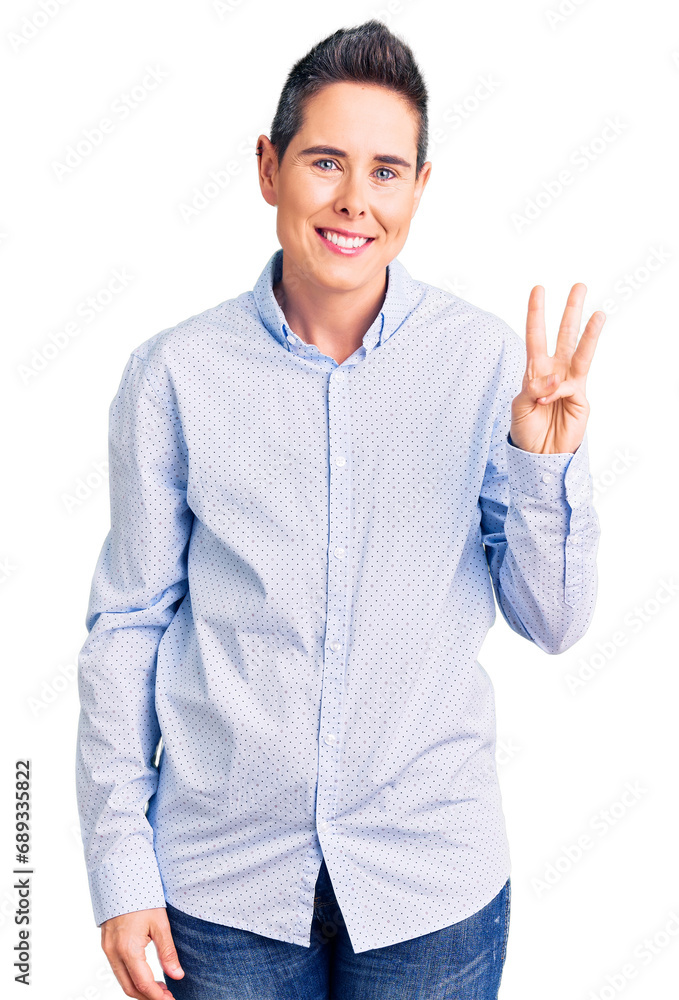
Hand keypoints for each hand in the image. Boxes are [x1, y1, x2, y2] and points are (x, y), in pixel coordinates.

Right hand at [101, 907, 183, 999]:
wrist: (122, 878)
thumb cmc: (143, 898)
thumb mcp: (160, 924)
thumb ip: (168, 952)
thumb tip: (178, 976)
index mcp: (128, 949)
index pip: (143, 984)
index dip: (158, 997)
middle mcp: (113, 953)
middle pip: (130, 987)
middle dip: (149, 996)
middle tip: (168, 996)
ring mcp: (107, 949)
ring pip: (122, 980)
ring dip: (140, 988)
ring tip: (161, 988)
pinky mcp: (106, 945)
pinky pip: (118, 969)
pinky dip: (132, 977)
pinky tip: (147, 974)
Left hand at [510, 283, 604, 453]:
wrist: (539, 455)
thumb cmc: (527, 430)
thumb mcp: (519, 406)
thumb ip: (531, 388)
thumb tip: (552, 378)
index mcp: (536, 370)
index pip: (536, 336)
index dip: (536, 314)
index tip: (538, 290)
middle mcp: (556, 371)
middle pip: (565, 335)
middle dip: (571, 311)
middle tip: (579, 286)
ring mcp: (570, 383)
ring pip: (581, 352)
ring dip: (589, 333)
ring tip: (598, 314)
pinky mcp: (580, 398)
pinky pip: (569, 386)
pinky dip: (555, 391)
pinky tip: (546, 400)